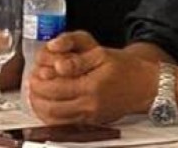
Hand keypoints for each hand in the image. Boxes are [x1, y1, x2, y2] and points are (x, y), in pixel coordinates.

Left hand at [29, 31, 157, 124]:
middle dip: (36, 95)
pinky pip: (66, 124)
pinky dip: (52, 116)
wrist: (146, 86)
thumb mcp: (101, 54)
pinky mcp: (93, 122)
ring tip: (35, 95)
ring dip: (41, 108)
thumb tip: (58, 65)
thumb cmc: (126, 68)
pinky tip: (48, 106)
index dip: (39, 81)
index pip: (54, 88)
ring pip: (56, 120)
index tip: (34, 72)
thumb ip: (77, 60)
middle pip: (51, 107)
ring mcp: (91, 117)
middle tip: (30, 83)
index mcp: (90, 87)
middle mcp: (90, 106)